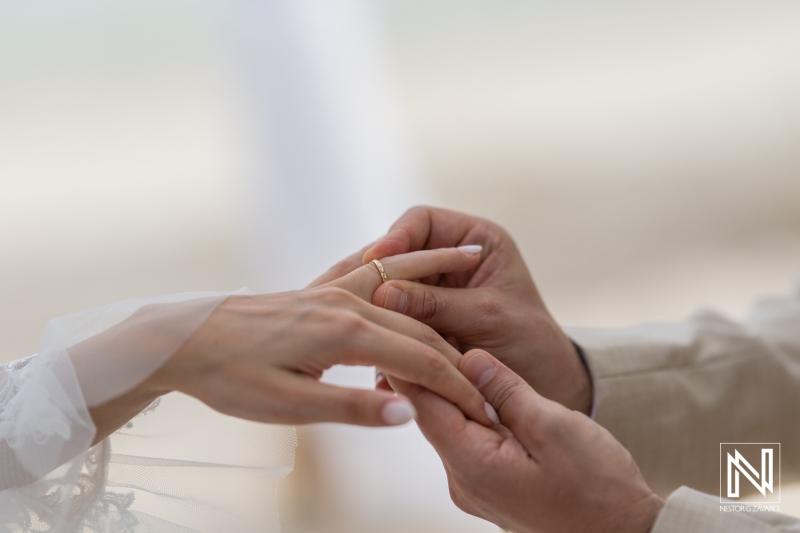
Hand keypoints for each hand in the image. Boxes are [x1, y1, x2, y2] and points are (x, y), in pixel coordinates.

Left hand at [137, 246, 493, 430]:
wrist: (185, 340)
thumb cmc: (231, 378)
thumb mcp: (289, 405)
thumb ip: (352, 408)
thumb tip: (408, 410)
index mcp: (344, 333)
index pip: (420, 360)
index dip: (456, 386)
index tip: (485, 406)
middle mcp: (344, 303)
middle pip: (419, 322)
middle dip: (457, 344)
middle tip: (492, 357)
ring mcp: (331, 291)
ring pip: (400, 280)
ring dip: (439, 271)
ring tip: (473, 257)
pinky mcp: (318, 290)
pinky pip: (372, 272)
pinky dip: (402, 264)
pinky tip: (408, 257)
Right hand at [364, 206, 590, 413]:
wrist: (545, 385)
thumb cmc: (532, 343)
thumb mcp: (488, 317)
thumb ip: (438, 304)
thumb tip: (383, 295)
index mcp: (475, 241)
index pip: (422, 222)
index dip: (396, 238)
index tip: (376, 261)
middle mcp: (449, 261)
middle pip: (397, 255)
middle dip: (377, 277)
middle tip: (354, 296)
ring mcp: (431, 292)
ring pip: (388, 290)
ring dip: (375, 308)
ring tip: (357, 324)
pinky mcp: (420, 323)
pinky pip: (392, 321)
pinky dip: (382, 333)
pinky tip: (369, 348)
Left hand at [395, 351, 663, 532]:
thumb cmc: (598, 486)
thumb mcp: (553, 427)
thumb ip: (506, 390)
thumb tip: (469, 358)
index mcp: (473, 465)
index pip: (426, 406)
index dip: (411, 364)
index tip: (398, 329)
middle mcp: (463, 480)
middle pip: (432, 415)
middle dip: (427, 372)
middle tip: (416, 327)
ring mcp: (474, 485)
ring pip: (449, 426)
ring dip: (449, 390)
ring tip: (440, 345)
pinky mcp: (489, 484)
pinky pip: (467, 439)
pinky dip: (467, 411)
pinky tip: (473, 386)